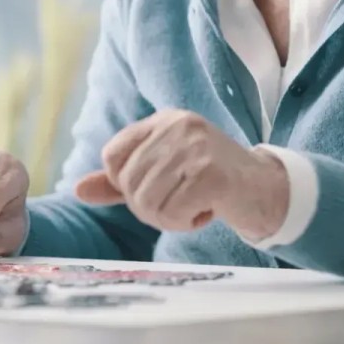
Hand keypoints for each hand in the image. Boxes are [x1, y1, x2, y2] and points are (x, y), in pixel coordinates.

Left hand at [74, 109, 287, 240]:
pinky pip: (173, 212)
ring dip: (168, 218)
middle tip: (180, 204)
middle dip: (149, 207)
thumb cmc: (210, 182)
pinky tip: (207, 211)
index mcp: (163, 120)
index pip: (112, 156)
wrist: (266, 189)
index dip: (124, 184)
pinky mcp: (212, 174)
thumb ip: (120, 181)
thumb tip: (78, 191)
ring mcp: (196, 147)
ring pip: (147, 201)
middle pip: (128, 184)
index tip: (155, 189)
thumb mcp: (163, 172)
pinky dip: (186, 223)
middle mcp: (178, 126)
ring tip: (193, 207)